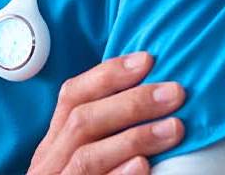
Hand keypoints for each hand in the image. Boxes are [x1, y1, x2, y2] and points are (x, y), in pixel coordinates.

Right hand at [26, 52, 185, 174]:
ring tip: (175, 128)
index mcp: (53, 144)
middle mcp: (49, 163)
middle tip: (174, 92)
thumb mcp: (78, 160)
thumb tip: (146, 98)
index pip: (72, 96)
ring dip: (134, 137)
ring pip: (87, 155)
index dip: (107, 74)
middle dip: (130, 102)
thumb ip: (100, 135)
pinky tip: (144, 167)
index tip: (147, 60)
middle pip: (83, 121)